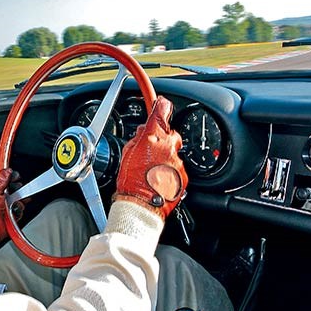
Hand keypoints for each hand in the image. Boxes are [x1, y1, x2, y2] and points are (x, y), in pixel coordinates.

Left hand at [0, 168, 21, 243]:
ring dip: (19, 201)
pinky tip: (13, 212)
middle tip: (14, 192)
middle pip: (15, 188)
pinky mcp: (12, 214)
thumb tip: (7, 170)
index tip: (16, 176)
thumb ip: (1, 178)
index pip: (5, 178)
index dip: (11, 177)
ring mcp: (6, 206)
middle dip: (17, 189)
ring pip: (19, 199)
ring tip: (13, 204)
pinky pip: (20, 209)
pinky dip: (18, 210)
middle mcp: (0, 197)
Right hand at [114, 96, 187, 218]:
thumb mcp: (127, 153)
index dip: (161, 106)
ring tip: (151, 170)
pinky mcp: (183, 177)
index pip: (162, 112)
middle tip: (150, 149)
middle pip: (170, 134)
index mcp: (154, 138)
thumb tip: (142, 132)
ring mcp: (178, 163)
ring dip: (165, 158)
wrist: (140, 207)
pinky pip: (177, 168)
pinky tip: (157, 179)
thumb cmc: (131, 184)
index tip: (161, 104)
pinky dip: (169, 171)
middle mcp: (169, 148)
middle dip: (162, 139)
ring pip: (174, 153)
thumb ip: (137, 139)